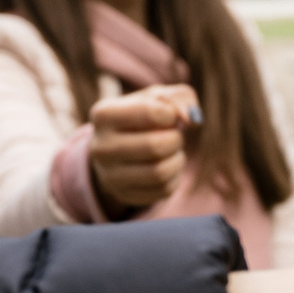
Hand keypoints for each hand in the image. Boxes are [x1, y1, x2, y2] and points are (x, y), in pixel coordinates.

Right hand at [88, 83, 199, 212]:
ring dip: (177, 160)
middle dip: (175, 139)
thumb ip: (179, 97)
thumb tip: (193, 119)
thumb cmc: (142, 115)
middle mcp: (100, 147)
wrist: (118, 146)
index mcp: (103, 115)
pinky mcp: (124, 195)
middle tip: (174, 136)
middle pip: (155, 146)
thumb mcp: (157, 97)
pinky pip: (163, 190)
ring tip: (173, 152)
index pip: (151, 112)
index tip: (169, 116)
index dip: (171, 114)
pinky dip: (175, 177)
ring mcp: (109, 176)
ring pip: (160, 173)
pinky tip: (167, 166)